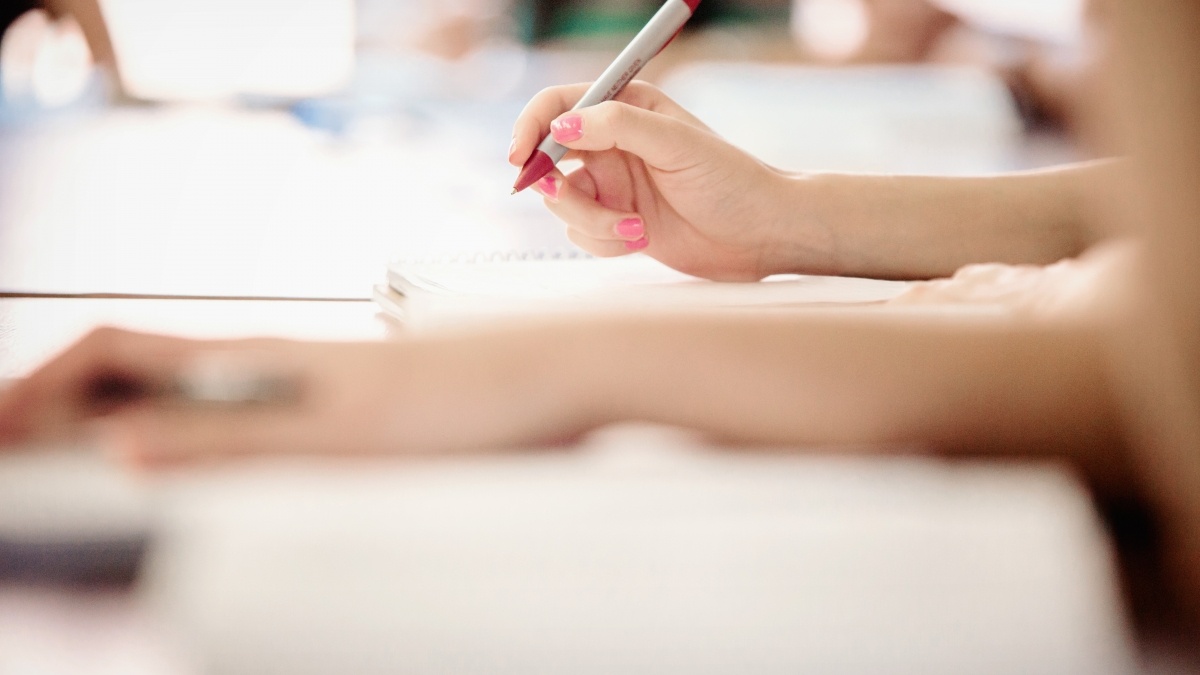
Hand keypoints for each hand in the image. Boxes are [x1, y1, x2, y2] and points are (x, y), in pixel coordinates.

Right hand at [0, 326, 592, 465]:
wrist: (562, 378)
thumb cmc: (466, 404)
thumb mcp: (338, 438)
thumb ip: (230, 442)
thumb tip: (118, 444)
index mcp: (258, 359)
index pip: (114, 350)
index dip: (40, 384)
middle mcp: (275, 360)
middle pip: (142, 367)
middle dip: (67, 405)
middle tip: (19, 452)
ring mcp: (310, 379)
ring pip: (192, 389)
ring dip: (126, 419)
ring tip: (83, 459)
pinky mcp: (349, 403)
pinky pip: (246, 410)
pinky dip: (194, 433)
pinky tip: (202, 458)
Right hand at [510, 82, 833, 280]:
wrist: (761, 235)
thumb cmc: (731, 181)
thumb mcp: (675, 142)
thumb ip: (616, 126)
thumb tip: (560, 127)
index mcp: (626, 108)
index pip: (558, 106)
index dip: (532, 127)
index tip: (522, 157)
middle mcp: (613, 144)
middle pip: (549, 160)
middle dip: (558, 187)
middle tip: (577, 200)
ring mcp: (612, 186)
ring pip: (563, 204)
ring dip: (592, 222)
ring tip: (637, 229)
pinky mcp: (617, 224)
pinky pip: (581, 235)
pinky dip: (604, 243)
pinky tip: (641, 240)